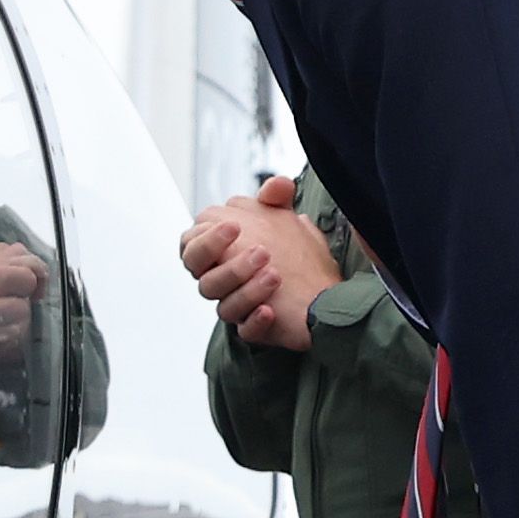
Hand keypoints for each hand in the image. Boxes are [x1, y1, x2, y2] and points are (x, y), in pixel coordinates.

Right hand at [184, 182, 334, 353]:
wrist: (327, 288)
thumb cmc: (295, 253)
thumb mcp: (285, 219)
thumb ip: (276, 198)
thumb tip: (277, 185)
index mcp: (220, 256)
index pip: (192, 248)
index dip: (204, 239)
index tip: (233, 226)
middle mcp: (225, 284)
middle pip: (201, 280)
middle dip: (225, 265)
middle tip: (258, 250)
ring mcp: (239, 308)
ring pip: (223, 307)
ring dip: (246, 287)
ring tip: (274, 273)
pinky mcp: (257, 329)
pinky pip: (246, 332)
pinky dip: (256, 321)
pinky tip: (270, 310)